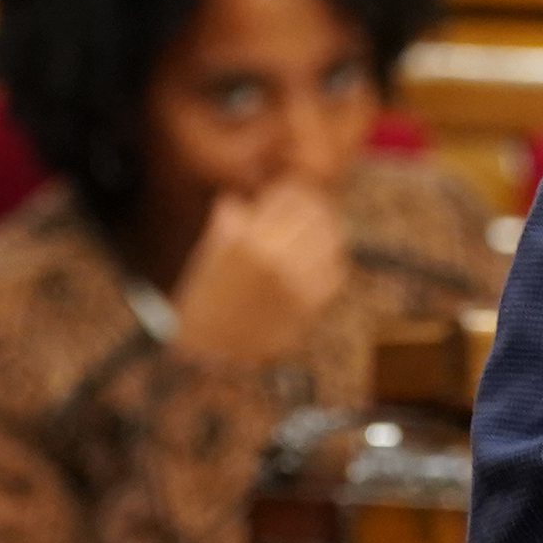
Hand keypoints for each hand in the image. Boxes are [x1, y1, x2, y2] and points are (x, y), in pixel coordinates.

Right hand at [166, 178, 348, 369]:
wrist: (210, 351)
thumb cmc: (207, 298)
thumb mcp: (210, 254)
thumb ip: (229, 223)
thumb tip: (237, 201)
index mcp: (246, 237)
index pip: (289, 197)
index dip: (296, 191)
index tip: (297, 193)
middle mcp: (272, 256)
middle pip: (316, 215)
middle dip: (318, 209)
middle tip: (317, 210)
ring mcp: (293, 281)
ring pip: (331, 241)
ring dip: (330, 233)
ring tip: (326, 232)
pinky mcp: (308, 306)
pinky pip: (335, 274)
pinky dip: (333, 263)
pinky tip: (325, 262)